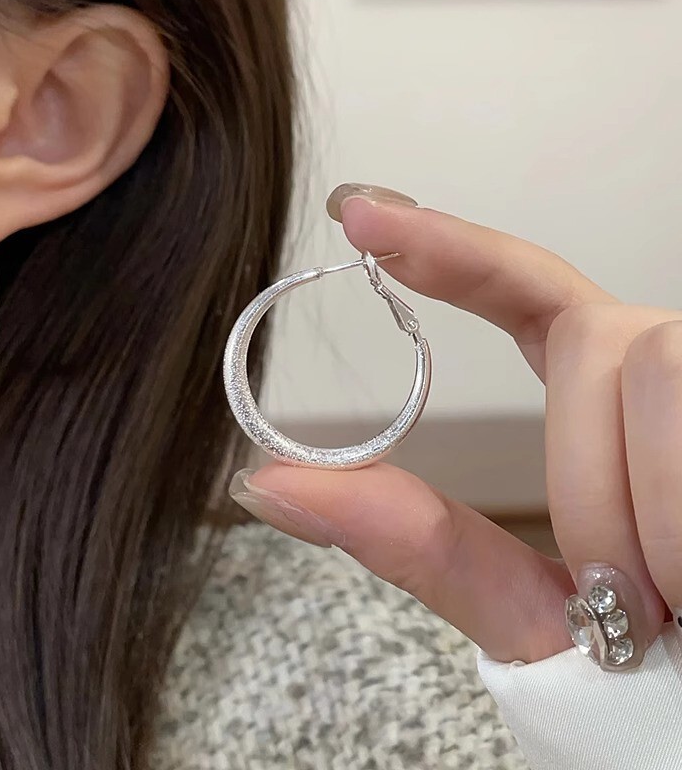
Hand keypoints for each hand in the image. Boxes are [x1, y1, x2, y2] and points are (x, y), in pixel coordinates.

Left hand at [230, 184, 681, 667]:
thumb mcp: (528, 610)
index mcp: (603, 403)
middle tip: (620, 595)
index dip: (454, 249)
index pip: (530, 293)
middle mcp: (665, 377)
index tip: (363, 215)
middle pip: (595, 340)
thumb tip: (264, 482)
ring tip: (672, 597)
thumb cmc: (638, 688)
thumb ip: (412, 541)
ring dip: (646, 506)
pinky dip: (678, 510)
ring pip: (650, 366)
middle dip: (587, 481)